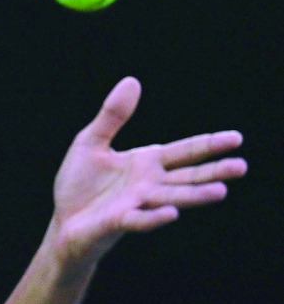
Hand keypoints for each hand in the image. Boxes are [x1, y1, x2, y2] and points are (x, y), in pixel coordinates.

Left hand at [49, 77, 247, 268]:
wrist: (62, 223)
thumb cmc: (78, 185)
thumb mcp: (91, 142)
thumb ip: (112, 116)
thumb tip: (133, 81)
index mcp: (146, 163)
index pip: (184, 152)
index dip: (209, 145)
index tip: (237, 138)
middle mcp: (148, 185)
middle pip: (186, 177)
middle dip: (213, 172)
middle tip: (242, 167)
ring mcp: (135, 204)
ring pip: (170, 198)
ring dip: (194, 196)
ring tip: (220, 192)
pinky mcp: (117, 222)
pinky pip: (138, 219)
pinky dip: (154, 217)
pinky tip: (172, 213)